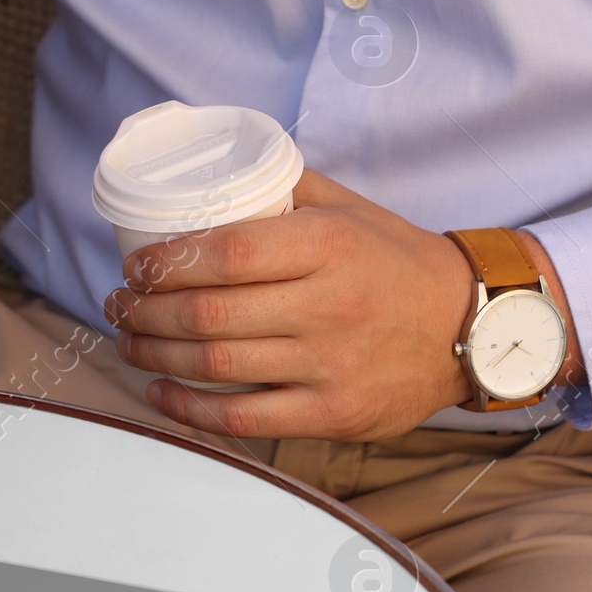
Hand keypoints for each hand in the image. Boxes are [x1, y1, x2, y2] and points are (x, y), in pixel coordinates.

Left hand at [104, 170, 578, 442]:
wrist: (472, 326)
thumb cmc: (398, 261)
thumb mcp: (348, 207)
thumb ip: (284, 188)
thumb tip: (215, 172)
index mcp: (328, 245)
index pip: (226, 251)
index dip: (167, 260)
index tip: (136, 265)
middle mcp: (327, 305)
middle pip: (209, 313)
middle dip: (147, 310)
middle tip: (119, 302)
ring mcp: (329, 365)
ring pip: (216, 365)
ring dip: (156, 353)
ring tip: (129, 339)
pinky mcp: (333, 415)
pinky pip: (243, 418)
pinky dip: (189, 408)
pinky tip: (161, 390)